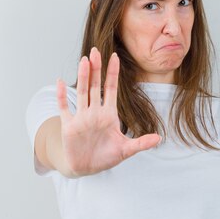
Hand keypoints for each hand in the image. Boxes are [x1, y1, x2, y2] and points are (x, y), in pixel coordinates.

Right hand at [55, 47, 160, 176]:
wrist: (86, 168)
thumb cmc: (106, 157)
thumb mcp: (126, 150)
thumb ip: (140, 143)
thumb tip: (159, 139)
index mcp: (109, 114)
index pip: (111, 89)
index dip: (113, 73)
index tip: (115, 56)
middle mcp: (94, 112)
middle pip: (95, 85)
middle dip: (96, 69)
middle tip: (96, 50)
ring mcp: (81, 117)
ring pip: (82, 93)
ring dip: (82, 77)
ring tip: (84, 60)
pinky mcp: (69, 126)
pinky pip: (64, 108)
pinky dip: (61, 96)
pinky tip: (60, 82)